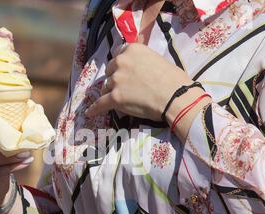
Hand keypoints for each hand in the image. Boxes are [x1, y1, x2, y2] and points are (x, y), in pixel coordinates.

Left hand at [85, 43, 211, 140]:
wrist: (175, 96)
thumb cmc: (173, 79)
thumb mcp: (157, 59)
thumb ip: (142, 61)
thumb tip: (137, 69)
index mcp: (132, 49)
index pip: (118, 55)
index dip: (121, 65)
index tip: (124, 72)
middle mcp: (121, 61)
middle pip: (110, 71)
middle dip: (116, 79)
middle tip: (127, 88)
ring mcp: (116, 80)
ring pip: (106, 87)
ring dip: (111, 93)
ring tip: (120, 101)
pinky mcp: (114, 97)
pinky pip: (100, 104)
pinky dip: (94, 109)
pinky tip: (89, 113)